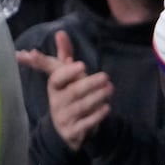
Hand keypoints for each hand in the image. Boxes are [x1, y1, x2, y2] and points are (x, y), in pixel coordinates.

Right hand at [16, 30, 111, 150]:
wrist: (67, 129)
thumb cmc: (68, 96)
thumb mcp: (66, 77)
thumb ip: (64, 55)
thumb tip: (61, 32)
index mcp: (54, 87)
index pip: (56, 78)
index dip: (68, 72)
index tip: (81, 65)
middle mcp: (56, 102)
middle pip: (72, 92)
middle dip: (89, 84)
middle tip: (105, 77)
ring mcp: (64, 118)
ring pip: (81, 107)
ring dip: (97, 97)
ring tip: (110, 89)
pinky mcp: (73, 131)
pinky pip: (86, 124)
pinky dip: (97, 116)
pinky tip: (107, 108)